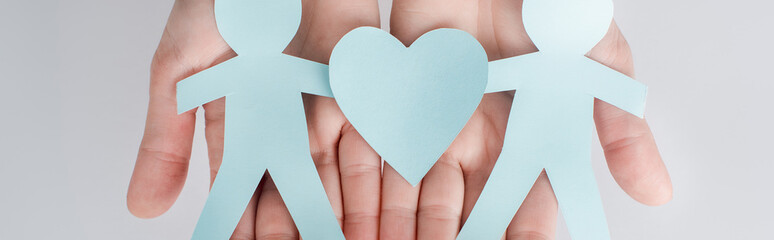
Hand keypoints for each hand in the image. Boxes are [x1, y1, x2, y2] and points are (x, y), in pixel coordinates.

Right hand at [126, 0, 382, 238]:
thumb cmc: (223, 0)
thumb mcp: (181, 68)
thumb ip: (167, 138)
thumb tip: (140, 210)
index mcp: (239, 124)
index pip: (241, 194)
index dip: (246, 232)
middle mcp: (285, 125)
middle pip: (294, 196)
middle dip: (300, 236)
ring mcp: (325, 110)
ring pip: (338, 181)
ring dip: (346, 224)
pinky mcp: (363, 90)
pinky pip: (372, 144)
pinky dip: (379, 182)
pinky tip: (380, 221)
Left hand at [380, 0, 672, 238]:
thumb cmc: (546, 6)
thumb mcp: (595, 60)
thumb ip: (619, 124)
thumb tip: (657, 192)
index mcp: (533, 142)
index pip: (527, 214)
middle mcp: (485, 145)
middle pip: (470, 214)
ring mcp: (440, 128)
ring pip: (423, 197)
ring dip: (411, 232)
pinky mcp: (402, 106)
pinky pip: (385, 157)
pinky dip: (373, 195)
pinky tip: (369, 227)